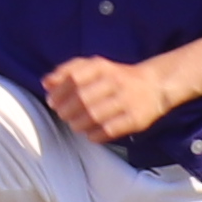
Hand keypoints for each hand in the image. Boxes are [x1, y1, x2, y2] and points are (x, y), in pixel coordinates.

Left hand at [38, 52, 183, 146]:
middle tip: (62, 115)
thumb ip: (68, 71)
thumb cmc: (116, 77)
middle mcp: (115, 81)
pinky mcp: (136, 119)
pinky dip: (94, 135)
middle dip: (66, 110)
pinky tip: (90, 133)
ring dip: (77, 124)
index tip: (52, 101)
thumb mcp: (94, 67)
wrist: (154, 85)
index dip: (59, 92)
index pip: (74, 78)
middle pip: (82, 99)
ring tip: (74, 124)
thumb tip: (46, 83)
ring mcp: (127, 100)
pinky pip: (109, 130)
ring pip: (94, 115)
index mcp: (102, 66)